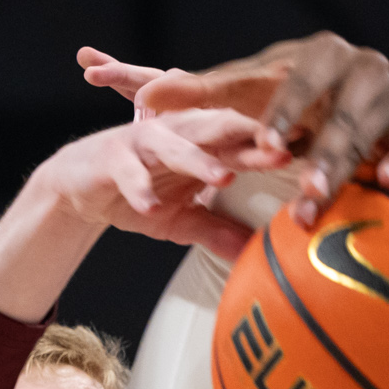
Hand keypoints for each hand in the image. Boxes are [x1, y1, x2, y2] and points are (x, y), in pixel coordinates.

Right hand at [34, 108, 290, 258]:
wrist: (78, 185)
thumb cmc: (138, 192)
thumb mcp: (180, 219)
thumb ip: (216, 230)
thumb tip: (252, 257)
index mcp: (203, 146)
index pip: (246, 144)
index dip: (275, 150)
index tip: (310, 160)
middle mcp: (179, 135)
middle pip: (220, 131)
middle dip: (250, 138)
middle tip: (281, 150)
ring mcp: (145, 143)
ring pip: (176, 146)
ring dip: (199, 161)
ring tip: (223, 178)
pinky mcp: (112, 157)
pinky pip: (129, 173)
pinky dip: (140, 189)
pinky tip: (152, 207)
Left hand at [79, 33, 388, 226]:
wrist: (334, 102)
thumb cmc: (278, 98)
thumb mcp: (239, 94)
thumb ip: (197, 94)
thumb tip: (144, 101)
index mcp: (318, 54)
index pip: (300, 81)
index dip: (284, 112)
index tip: (266, 143)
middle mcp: (359, 69)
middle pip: (339, 113)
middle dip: (321, 151)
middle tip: (301, 187)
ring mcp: (388, 99)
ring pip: (368, 135)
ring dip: (346, 168)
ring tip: (321, 198)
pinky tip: (384, 183)